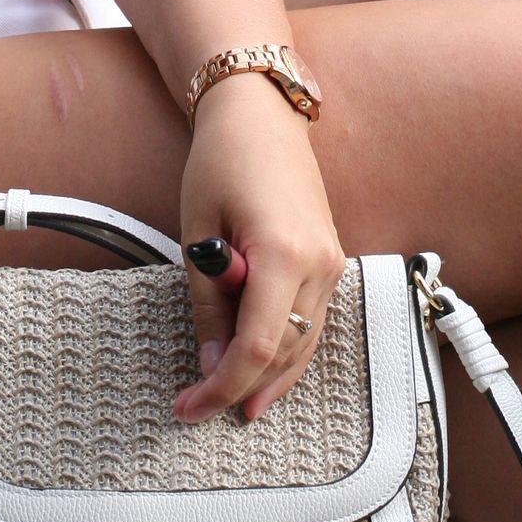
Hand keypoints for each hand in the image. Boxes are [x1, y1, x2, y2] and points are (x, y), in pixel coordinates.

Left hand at [171, 75, 344, 425]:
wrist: (261, 113)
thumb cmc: (222, 160)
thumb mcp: (197, 232)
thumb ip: (208, 302)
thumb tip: (212, 364)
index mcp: (284, 253)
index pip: (257, 346)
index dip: (221, 386)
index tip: (188, 406)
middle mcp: (320, 264)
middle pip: (284, 353)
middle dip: (240, 387)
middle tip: (198, 408)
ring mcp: (332, 263)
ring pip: (304, 345)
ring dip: (268, 378)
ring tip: (231, 404)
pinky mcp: (331, 260)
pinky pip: (313, 322)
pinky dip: (287, 350)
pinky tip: (261, 369)